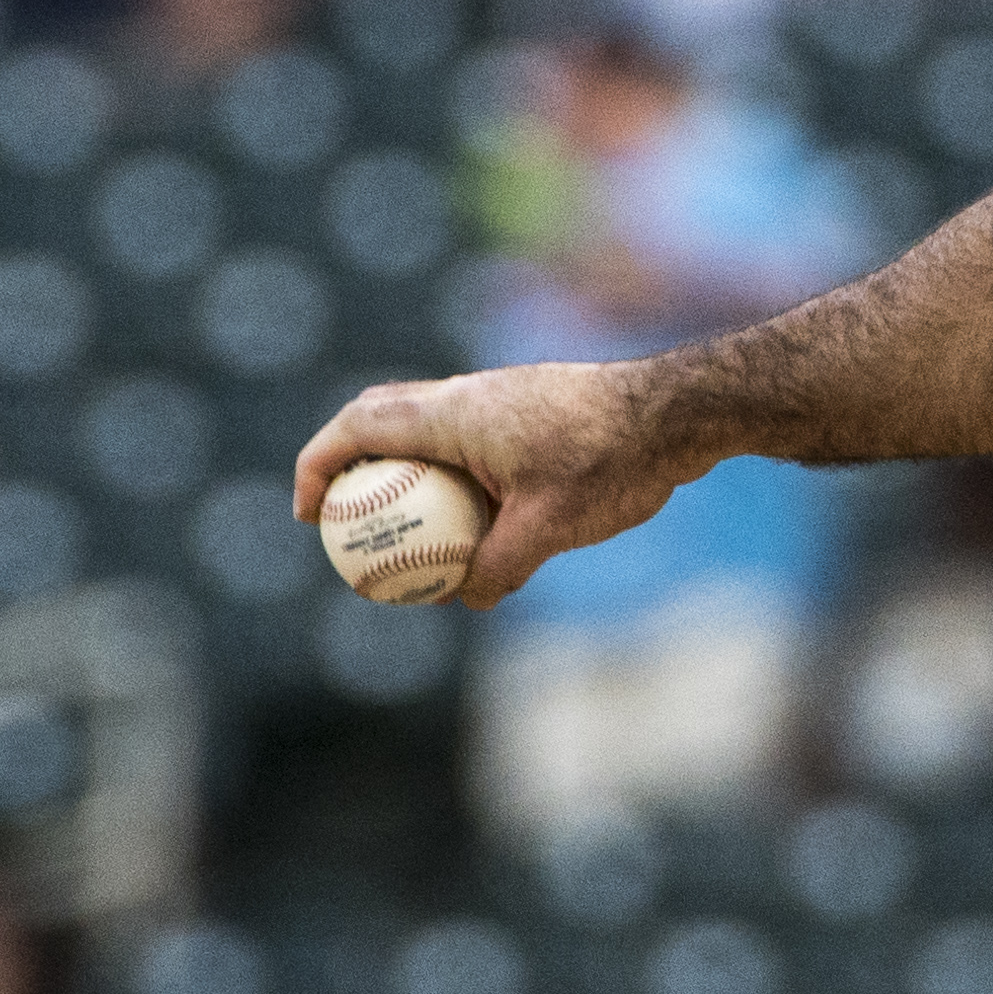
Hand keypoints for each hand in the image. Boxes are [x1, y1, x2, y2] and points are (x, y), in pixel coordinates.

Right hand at [293, 361, 704, 609]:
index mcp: (454, 412)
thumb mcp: (548, 529)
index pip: (357, 425)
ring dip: (411, 474)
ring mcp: (503, 398)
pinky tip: (486, 526)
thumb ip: (497, 568)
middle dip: (352, 465)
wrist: (683, 411)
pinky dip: (459, 475)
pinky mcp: (533, 410)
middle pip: (383, 417)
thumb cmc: (613, 461)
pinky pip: (474, 439)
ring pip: (432, 429)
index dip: (317, 465)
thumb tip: (467, 599)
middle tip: (348, 521)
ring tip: (415, 536)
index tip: (309, 513)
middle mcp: (471, 394)